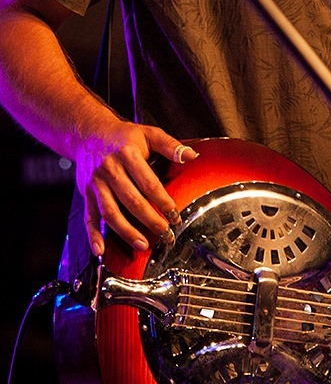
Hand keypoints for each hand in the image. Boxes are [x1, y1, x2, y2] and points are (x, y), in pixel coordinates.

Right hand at [74, 120, 198, 257]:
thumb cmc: (124, 136)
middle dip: (150, 220)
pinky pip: (89, 217)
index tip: (175, 215)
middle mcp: (110, 170)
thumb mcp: (149, 133)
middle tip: (165, 234)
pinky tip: (101, 250)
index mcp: (128, 154)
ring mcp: (96, 184)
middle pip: (131, 201)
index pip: (148, 183)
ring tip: (142, 244)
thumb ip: (170, 145)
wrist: (90, 133)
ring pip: (110, 213)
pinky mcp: (86, 193)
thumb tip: (191, 156)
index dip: (163, 201)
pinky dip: (93, 235)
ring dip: (126, 232)